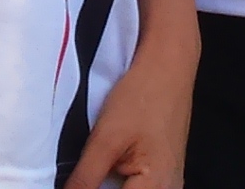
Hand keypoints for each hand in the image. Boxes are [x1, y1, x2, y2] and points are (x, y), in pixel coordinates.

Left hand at [62, 31, 194, 188]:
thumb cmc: (143, 96)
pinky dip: (119, 181)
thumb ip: (84, 179)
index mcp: (157, 188)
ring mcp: (169, 183)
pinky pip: (138, 187)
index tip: (76, 183)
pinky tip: (108, 167)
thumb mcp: (104, 140)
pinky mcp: (164, 174)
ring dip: (108, 184)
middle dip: (100, 186)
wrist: (167, 67)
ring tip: (98, 165)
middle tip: (86, 171)